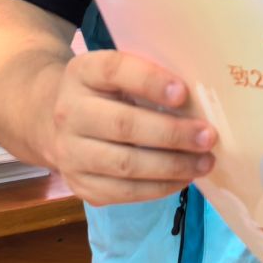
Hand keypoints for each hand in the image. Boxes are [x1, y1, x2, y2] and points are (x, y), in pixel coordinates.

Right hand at [47, 50, 215, 205]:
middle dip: (171, 133)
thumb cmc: (105, 93)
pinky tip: (183, 178)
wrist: (55, 122)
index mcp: (82, 73)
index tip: (183, 93)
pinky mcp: (79, 184)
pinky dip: (159, 187)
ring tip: (204, 162)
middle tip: (207, 137)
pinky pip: (123, 192)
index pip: (114, 70)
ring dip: (172, 166)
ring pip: (125, 164)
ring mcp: (69, 152)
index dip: (149, 81)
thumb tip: (200, 100)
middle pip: (123, 125)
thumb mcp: (117, 73)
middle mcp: (69, 112)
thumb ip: (149, 78)